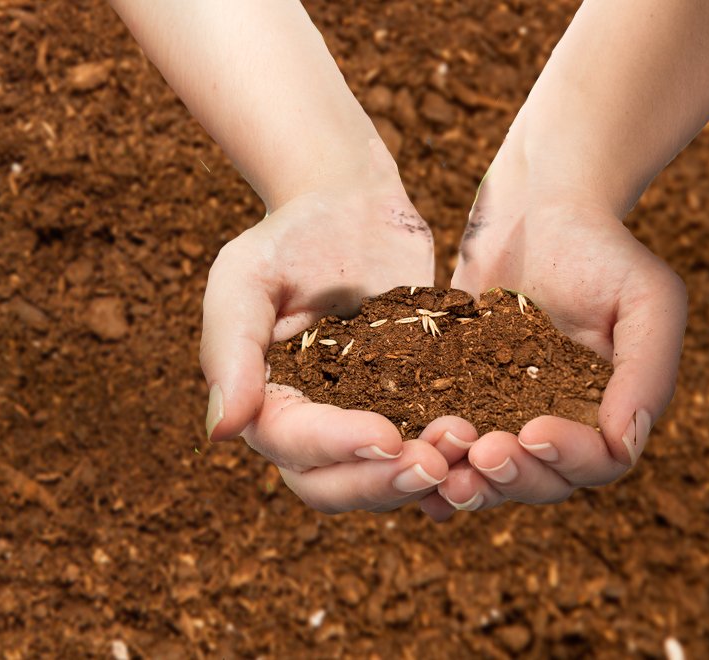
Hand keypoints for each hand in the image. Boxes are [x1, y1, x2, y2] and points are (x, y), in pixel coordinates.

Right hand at [201, 144, 475, 512]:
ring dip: (426, 476)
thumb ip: (229, 350)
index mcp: (266, 406)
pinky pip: (428, 449)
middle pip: (336, 486)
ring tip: (467, 444)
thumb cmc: (290, 239)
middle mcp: (313, 429)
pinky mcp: (412, 407)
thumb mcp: (245, 279)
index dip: (338, 448)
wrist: (354, 209)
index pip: (294, 446)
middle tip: (435, 463)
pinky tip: (487, 453)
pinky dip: (455, 462)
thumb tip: (222, 432)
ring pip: (386, 478)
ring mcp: (366, 421)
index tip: (386, 435)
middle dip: (384, 482)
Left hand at [420, 171, 686, 519]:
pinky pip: (448, 448)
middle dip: (513, 477)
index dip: (568, 458)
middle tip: (483, 453)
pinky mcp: (461, 400)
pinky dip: (432, 469)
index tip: (534, 428)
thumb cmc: (602, 250)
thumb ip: (648, 370)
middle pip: (542, 482)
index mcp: (609, 412)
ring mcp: (507, 417)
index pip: (598, 462)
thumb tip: (626, 442)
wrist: (537, 214)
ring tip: (444, 472)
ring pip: (492, 477)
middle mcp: (561, 425)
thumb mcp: (648, 299)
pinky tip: (408, 465)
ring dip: (471, 485)